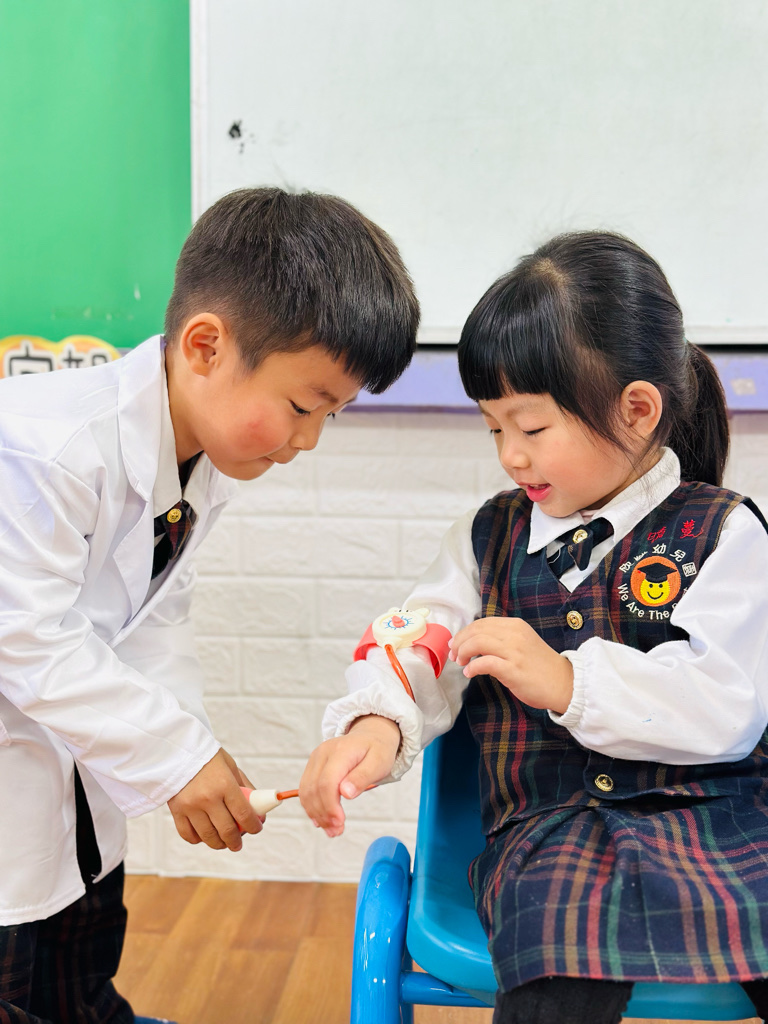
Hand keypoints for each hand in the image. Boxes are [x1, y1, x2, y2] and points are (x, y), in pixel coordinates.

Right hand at [168, 748, 262, 850]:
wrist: (178, 750)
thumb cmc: (208, 758)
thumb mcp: (231, 767)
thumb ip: (244, 788)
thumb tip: (257, 809)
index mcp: (225, 784)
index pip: (244, 814)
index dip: (253, 826)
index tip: (256, 829)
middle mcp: (208, 797)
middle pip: (227, 831)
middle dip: (236, 842)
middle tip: (238, 844)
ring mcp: (191, 806)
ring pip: (208, 837)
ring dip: (219, 844)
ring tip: (223, 843)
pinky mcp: (176, 811)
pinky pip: (188, 835)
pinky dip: (198, 840)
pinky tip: (204, 836)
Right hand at [299, 715, 400, 836]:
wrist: (370, 735)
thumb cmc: (377, 749)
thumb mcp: (379, 762)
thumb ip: (362, 777)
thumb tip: (346, 793)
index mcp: (340, 750)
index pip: (327, 782)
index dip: (330, 806)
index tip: (340, 823)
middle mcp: (323, 753)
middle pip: (314, 789)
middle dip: (323, 814)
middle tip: (336, 831)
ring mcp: (315, 758)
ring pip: (306, 791)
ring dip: (316, 814)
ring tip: (331, 830)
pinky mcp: (313, 766)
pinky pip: (306, 789)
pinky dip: (312, 806)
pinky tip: (321, 820)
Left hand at [449, 616, 572, 712]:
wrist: (565, 684)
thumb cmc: (541, 666)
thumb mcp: (522, 643)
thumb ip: (502, 639)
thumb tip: (474, 643)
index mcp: (515, 625)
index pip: (481, 623)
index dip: (464, 633)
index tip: (456, 643)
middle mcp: (514, 634)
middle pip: (476, 631)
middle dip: (460, 642)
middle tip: (454, 654)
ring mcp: (514, 651)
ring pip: (477, 643)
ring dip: (463, 652)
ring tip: (460, 662)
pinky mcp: (513, 669)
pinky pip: (485, 663)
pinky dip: (472, 667)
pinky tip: (469, 673)